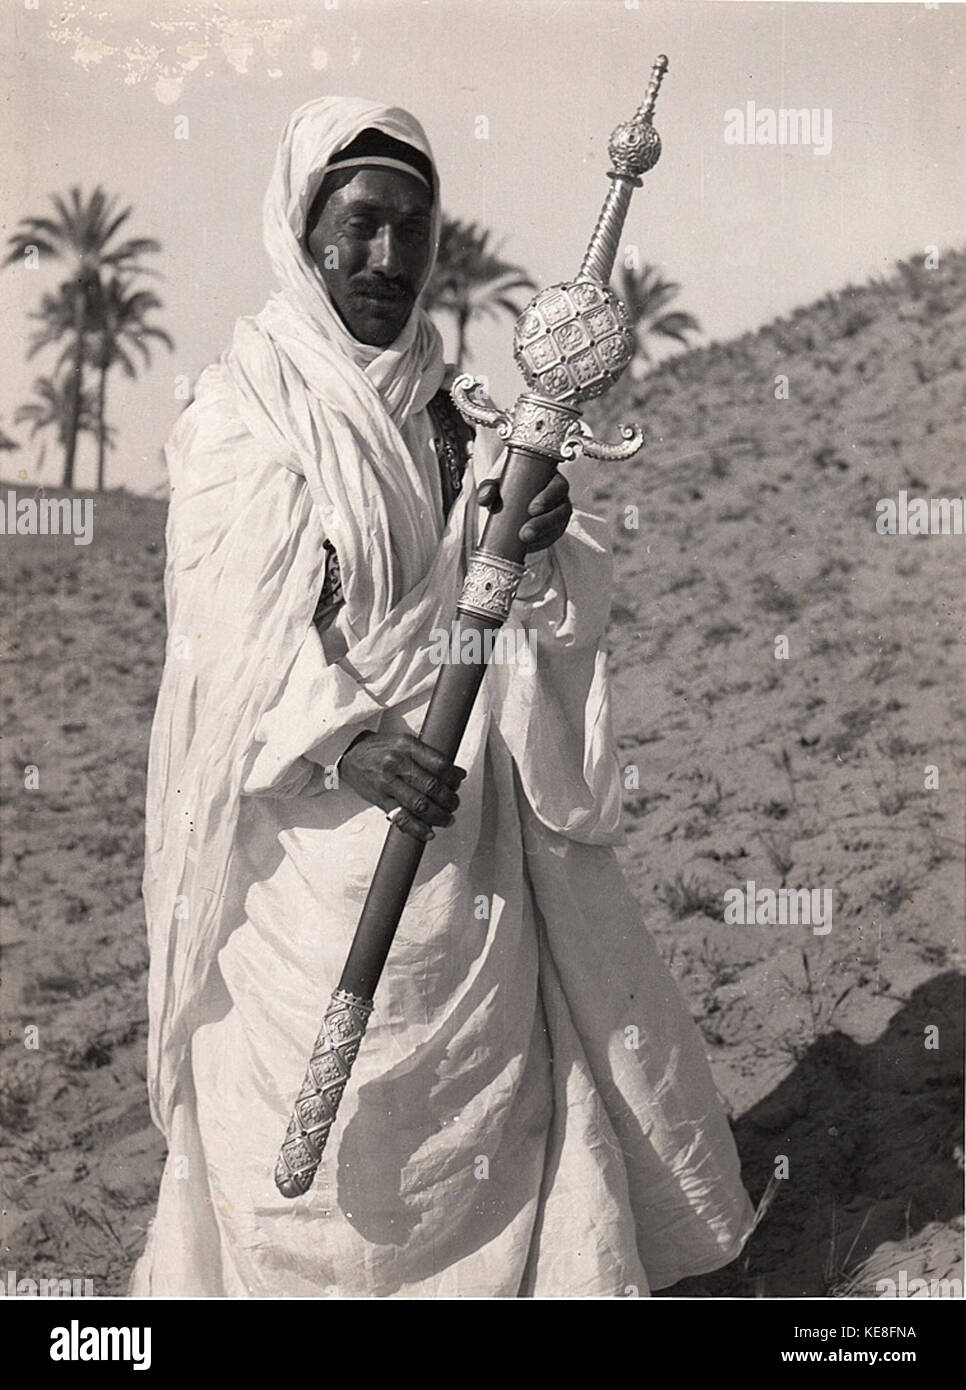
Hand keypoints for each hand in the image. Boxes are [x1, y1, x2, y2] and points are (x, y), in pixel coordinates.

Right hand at [338, 732, 465, 842]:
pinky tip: (429, 833)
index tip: (458, 783)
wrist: (350, 754)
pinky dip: (417, 828)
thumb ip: (428, 757)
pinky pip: (401, 817)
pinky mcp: (380, 799)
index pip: (439, 764)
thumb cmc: (381, 749)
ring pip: (420, 804)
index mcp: (407, 746)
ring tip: (447, 819)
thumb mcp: (404, 743)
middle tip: (454, 804)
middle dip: (449, 799)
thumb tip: (457, 773)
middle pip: (432, 786)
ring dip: (439, 816)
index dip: (454, 777)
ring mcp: (387, 783)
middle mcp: (397, 763)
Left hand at [478, 471, 571, 551]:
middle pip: (560, 511)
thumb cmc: (509, 487)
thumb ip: (489, 488)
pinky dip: (539, 543)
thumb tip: (484, 498)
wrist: (511, 500)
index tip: (532, 509)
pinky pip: (550, 539)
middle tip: (525, 533)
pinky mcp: (554, 531)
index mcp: (551, 480)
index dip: (548, 497)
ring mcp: (559, 516)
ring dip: (541, 536)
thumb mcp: (498, 485)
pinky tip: (527, 547)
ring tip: (523, 541)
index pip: (558, 487)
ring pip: (556, 527)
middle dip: (543, 523)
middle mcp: (560, 498)